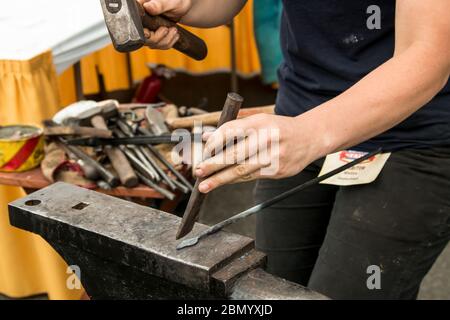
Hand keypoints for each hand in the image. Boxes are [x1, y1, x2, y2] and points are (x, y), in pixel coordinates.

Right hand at [137, 0, 192, 48]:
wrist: (183, 7)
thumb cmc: (176, 1)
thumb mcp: (170, 2)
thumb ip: (159, 4)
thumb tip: (147, 7)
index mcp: (140, 8)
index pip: (133, 24)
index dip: (141, 32)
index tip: (149, 33)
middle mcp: (140, 19)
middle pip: (142, 38)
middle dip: (158, 38)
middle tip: (170, 29)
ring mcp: (146, 29)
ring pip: (151, 44)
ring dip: (166, 41)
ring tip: (174, 30)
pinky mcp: (152, 35)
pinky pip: (158, 45)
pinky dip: (168, 43)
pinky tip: (174, 35)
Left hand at [194, 114, 321, 193]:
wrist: (310, 137)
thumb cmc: (279, 128)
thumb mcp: (258, 121)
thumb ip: (233, 128)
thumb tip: (208, 137)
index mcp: (260, 123)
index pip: (230, 132)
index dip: (214, 143)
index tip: (204, 152)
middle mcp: (267, 139)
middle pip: (234, 155)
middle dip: (213, 165)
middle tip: (198, 172)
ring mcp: (274, 157)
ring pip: (242, 170)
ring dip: (221, 179)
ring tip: (206, 185)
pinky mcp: (278, 171)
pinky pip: (251, 176)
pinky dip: (235, 179)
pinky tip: (224, 181)